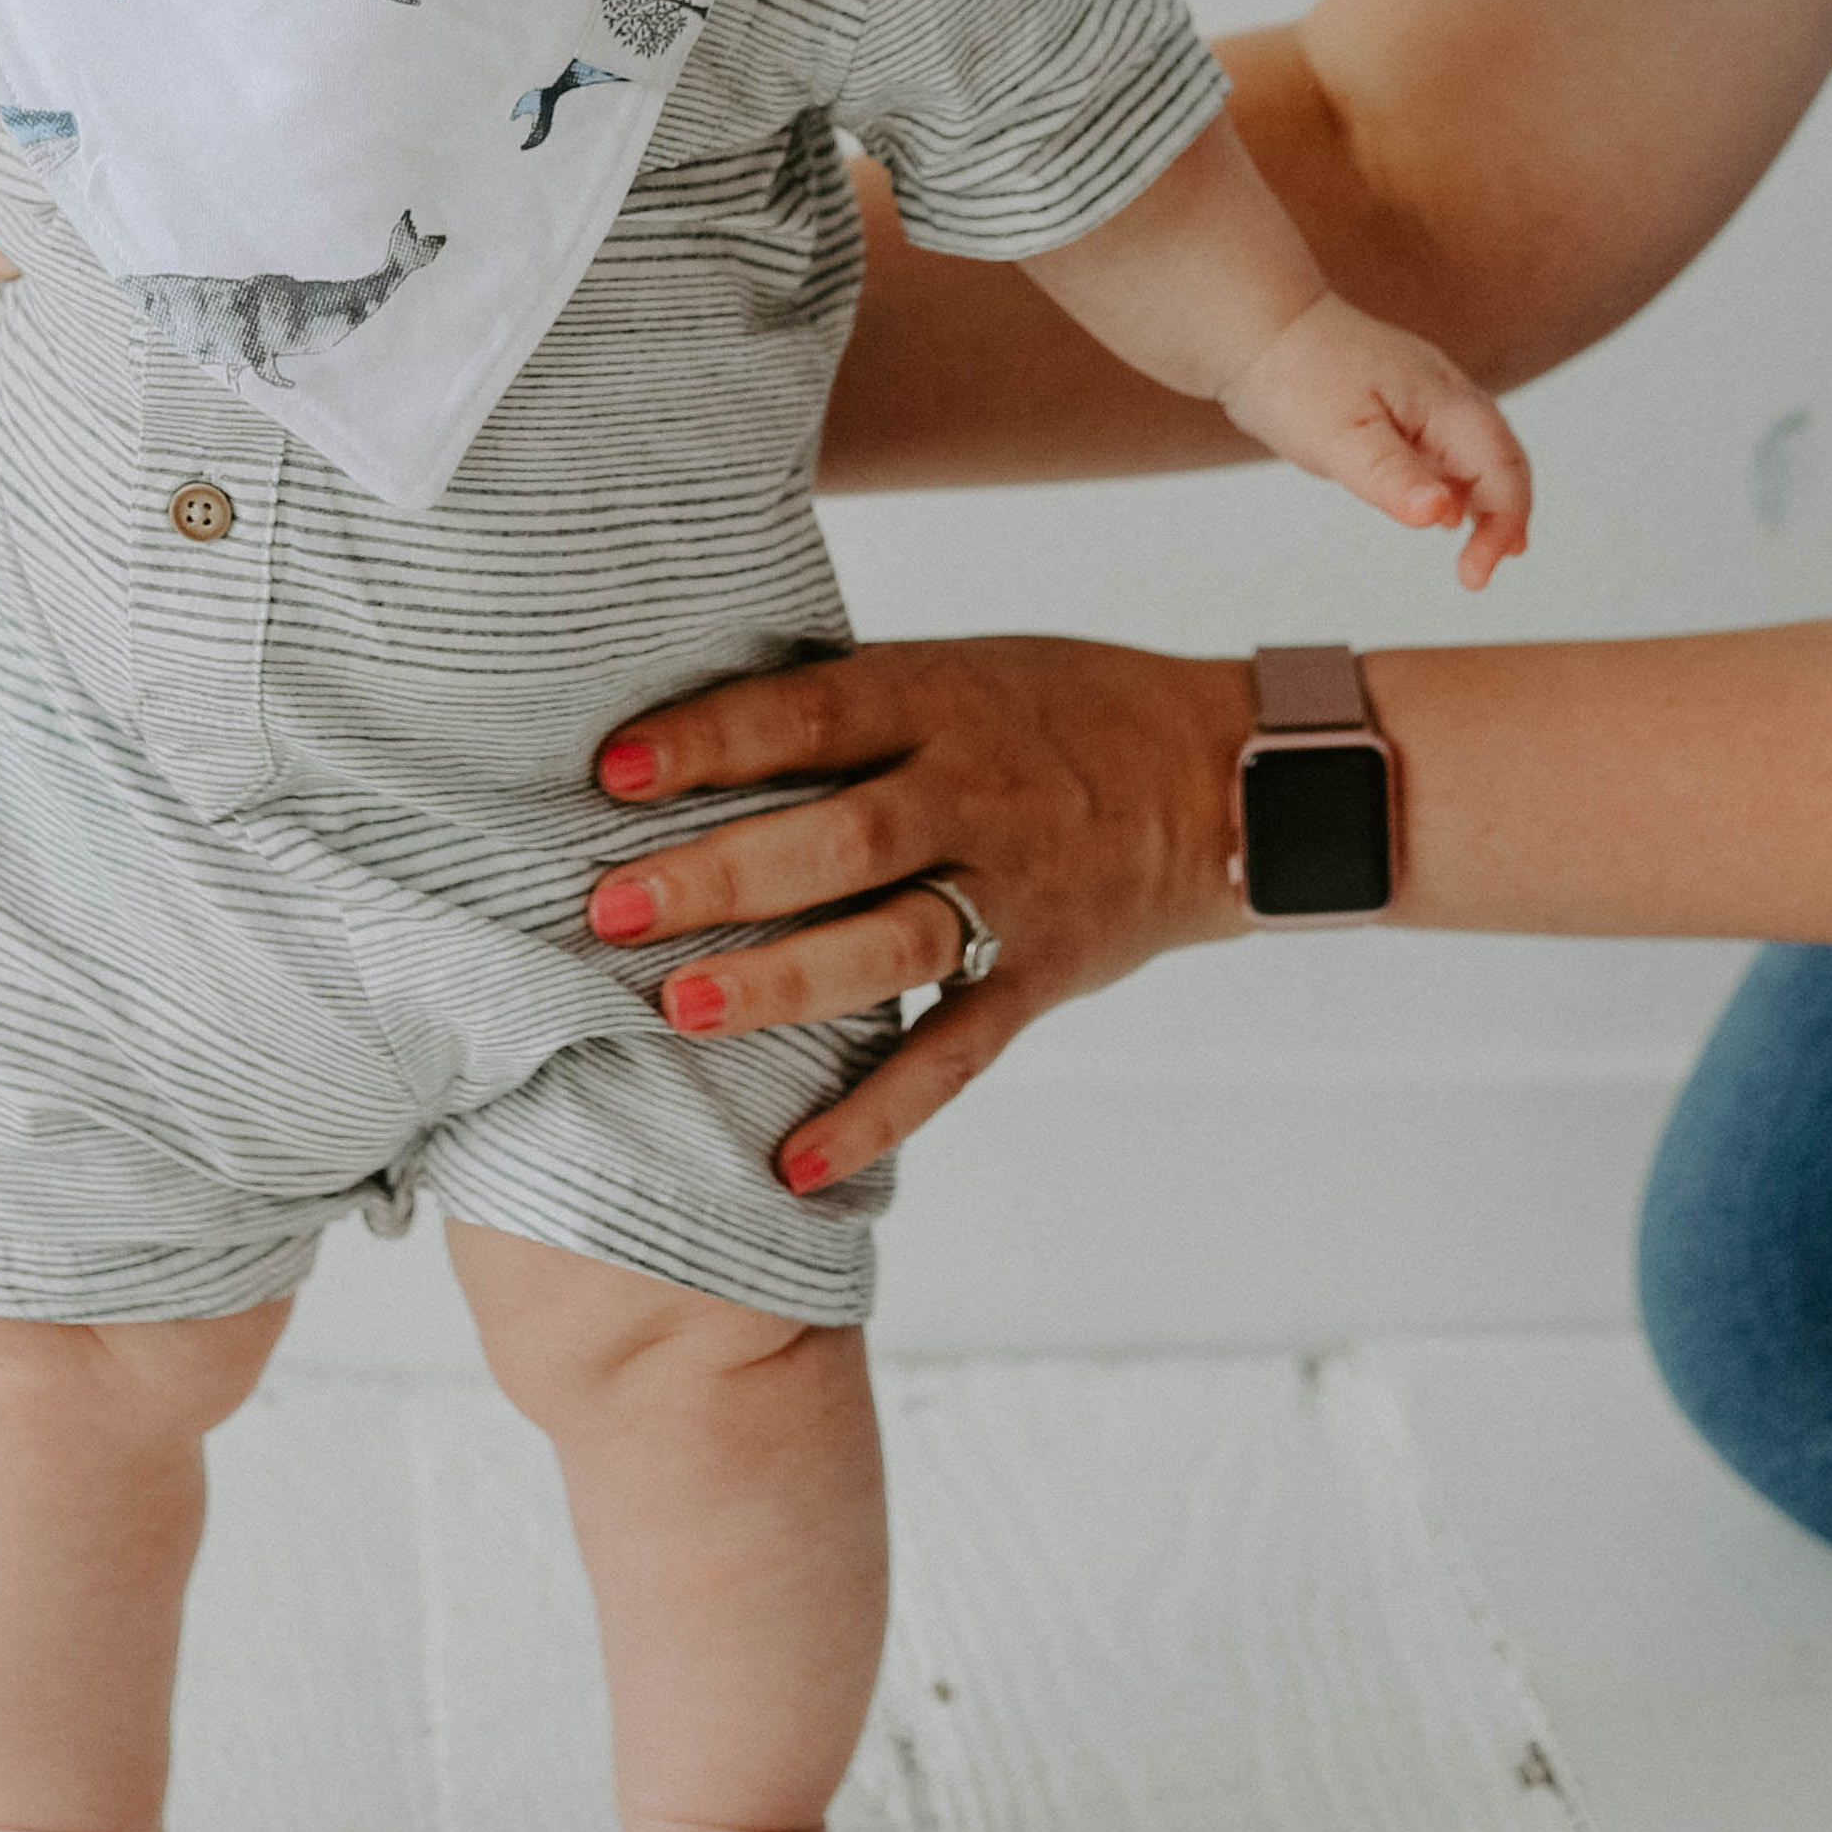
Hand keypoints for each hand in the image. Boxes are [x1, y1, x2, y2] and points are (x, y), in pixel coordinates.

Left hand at [582, 640, 1257, 1191]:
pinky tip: (790, 1162)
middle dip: (723, 876)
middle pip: (843, 838)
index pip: (815, 715)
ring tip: (680, 1013)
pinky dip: (875, 1113)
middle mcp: (974, 796)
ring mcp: (1012, 894)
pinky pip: (952, 1054)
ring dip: (783, 982)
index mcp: (940, 701)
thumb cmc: (1052, 713)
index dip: (714, 740)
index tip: (611, 769)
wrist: (1222, 782)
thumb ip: (841, 703)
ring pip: (892, 944)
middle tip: (610, 908)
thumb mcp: (955, 669)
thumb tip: (671, 724)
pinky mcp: (1036, 979)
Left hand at [1219, 294, 1530, 587]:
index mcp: (1445, 400)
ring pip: (1479, 452)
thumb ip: (1393, 477)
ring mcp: (1426, 396)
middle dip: (1506, 516)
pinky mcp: (1401, 403)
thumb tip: (1440, 515)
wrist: (1257, 326)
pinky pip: (1447, 445)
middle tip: (1482, 571)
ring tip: (1483, 550)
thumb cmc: (1295, 376)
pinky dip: (1457, 482)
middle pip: (1503, 459)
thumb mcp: (1340, 438)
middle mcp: (1447, 394)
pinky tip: (1442, 508)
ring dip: (1488, 500)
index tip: (1475, 576)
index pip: (1502, 469)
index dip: (1503, 525)